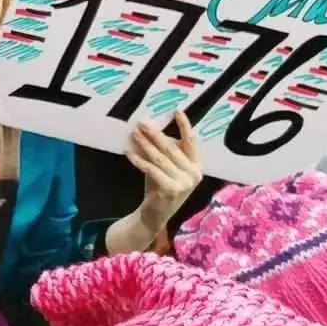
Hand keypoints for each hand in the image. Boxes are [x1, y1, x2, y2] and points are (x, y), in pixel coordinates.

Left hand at [126, 112, 202, 235]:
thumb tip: (150, 127)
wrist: (156, 214)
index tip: (177, 111)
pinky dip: (139, 160)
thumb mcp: (167, 167)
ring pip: (160, 158)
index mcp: (197, 165)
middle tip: (143, 123)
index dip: (185, 126)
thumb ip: (164, 151)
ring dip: (145, 145)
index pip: (192, 142)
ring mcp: (184, 183)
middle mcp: (194, 173)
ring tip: (134, 134)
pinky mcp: (170, 189)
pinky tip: (129, 152)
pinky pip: (152, 170)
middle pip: (172, 148)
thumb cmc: (161, 186)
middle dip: (155, 134)